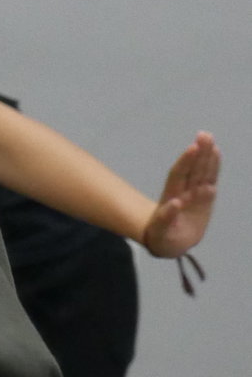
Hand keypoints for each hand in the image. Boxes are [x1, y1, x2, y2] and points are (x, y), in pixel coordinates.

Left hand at [142, 132, 220, 255]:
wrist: (170, 241)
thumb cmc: (161, 235)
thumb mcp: (160, 230)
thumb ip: (165, 218)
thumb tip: (174, 203)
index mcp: (171, 196)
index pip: (178, 175)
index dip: (185, 162)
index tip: (192, 147)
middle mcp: (183, 191)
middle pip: (192, 169)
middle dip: (198, 153)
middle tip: (204, 135)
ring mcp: (195, 193)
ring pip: (202, 172)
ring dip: (207, 156)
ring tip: (210, 140)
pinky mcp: (205, 198)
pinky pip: (210, 179)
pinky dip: (214, 168)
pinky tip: (216, 153)